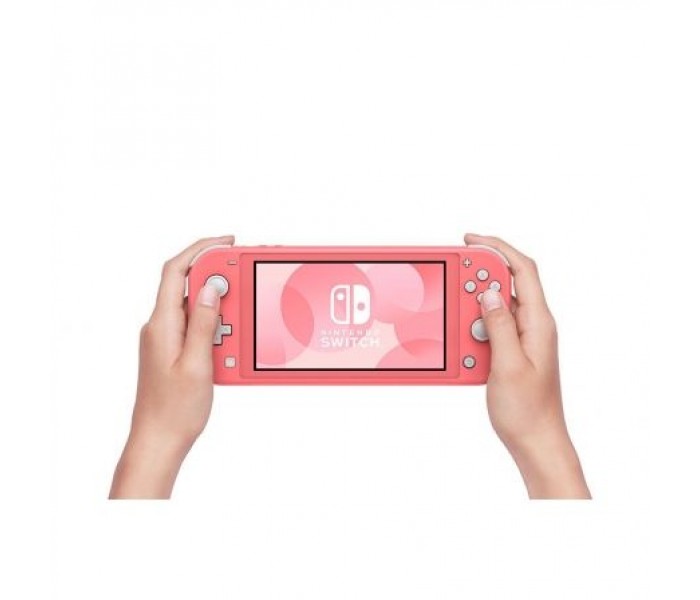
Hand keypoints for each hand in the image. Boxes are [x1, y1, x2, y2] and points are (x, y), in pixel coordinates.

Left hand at [109, 236, 234, 498]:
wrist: (158, 441)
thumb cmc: (174, 410)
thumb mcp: (197, 364)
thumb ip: (204, 323)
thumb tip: (211, 287)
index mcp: (161, 325)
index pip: (176, 271)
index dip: (200, 249)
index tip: (227, 242)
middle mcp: (160, 326)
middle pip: (187, 284)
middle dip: (217, 275)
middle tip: (244, 275)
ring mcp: (166, 338)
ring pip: (195, 306)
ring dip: (220, 307)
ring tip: (240, 318)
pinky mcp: (174, 350)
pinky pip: (197, 327)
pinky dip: (216, 326)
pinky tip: (230, 340)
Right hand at [465, 234, 590, 498]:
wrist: (536, 441)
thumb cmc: (528, 411)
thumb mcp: (508, 365)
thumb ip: (499, 325)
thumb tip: (488, 292)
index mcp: (538, 323)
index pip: (522, 270)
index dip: (498, 248)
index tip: (471, 240)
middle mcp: (533, 325)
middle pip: (506, 283)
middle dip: (479, 276)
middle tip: (454, 277)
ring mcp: (523, 338)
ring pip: (494, 307)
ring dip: (473, 310)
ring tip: (458, 321)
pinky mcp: (512, 351)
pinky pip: (490, 329)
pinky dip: (473, 330)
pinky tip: (464, 344)